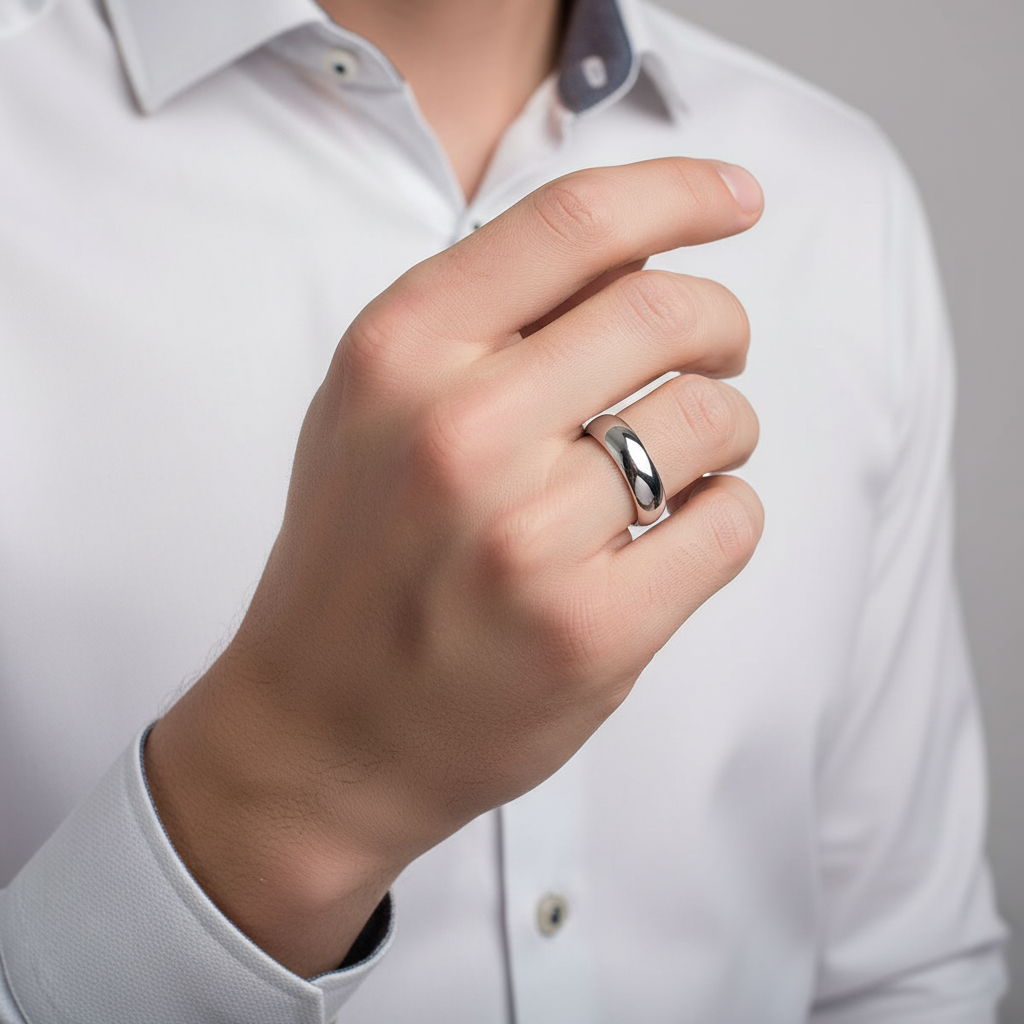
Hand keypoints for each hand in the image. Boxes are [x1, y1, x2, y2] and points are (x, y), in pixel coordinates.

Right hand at [145, 157, 763, 976]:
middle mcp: (459, 432)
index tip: (736, 198)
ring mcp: (526, 538)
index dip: (680, 192)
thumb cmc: (358, 558)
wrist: (322, 729)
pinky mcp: (591, 632)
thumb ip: (480, 318)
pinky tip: (672, 536)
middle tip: (718, 352)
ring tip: (681, 464)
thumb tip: (634, 252)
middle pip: (668, 310)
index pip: (575, 224)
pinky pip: (730, 523)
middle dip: (722, 322)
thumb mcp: (373, 405)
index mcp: (399, 353)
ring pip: (713, 419)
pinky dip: (724, 515)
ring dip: (725, 430)